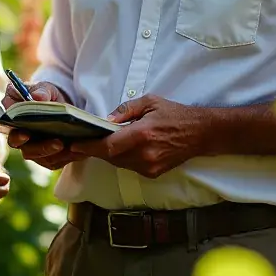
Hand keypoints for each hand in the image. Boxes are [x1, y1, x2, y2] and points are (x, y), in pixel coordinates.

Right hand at [4, 81, 80, 171]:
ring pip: (40, 157)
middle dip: (40, 147)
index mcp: (13, 118)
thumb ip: (40, 90)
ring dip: (53, 152)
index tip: (26, 133)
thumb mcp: (45, 88)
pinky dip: (66, 156)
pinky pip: (55, 161)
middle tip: (57, 143)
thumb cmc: (46, 94)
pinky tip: (78, 151)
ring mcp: (33, 149)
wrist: (60, 105)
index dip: (16, 134)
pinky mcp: (47, 157)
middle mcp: (20, 137)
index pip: (8, 127)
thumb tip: (37, 96)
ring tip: (67, 145)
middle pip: (25, 148)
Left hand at [69, 95, 210, 178]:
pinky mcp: (153, 173)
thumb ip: (125, 110)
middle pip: (110, 157)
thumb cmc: (174, 114)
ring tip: (100, 143)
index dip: (89, 147)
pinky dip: (122, 158)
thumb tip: (106, 120)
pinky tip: (121, 148)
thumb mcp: (149, 102)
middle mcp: (144, 154)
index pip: (108, 146)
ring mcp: (149, 166)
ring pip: (118, 163)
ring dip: (108, 154)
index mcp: (142, 134)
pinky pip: (129, 167)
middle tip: (82, 142)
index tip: (75, 144)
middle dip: (95, 150)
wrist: (200, 133)